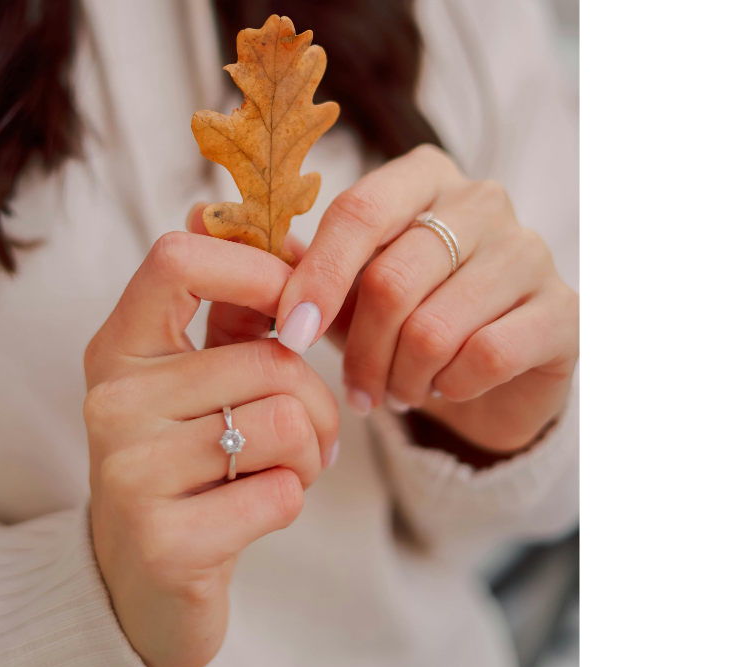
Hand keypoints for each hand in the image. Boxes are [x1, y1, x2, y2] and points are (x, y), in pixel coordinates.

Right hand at [84, 232, 338, 666]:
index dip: (255, 267)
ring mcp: (131, 473)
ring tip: (283, 471)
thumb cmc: (183, 467)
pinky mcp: (165, 541)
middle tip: (310, 434)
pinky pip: (282, 492)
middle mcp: (113, 401)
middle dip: (318, 401)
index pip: (178, 259)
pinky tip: (255, 512)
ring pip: (286, 422)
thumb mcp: (190, 383)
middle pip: (269, 358)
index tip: (293, 307)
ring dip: (310, 454)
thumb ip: (217, 310)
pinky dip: (291, 501)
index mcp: (118, 349)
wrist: (140, 585)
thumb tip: (216, 209)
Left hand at [274, 144, 579, 451]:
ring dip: (402, 378)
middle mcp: (481, 200)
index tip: (290, 334)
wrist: (487, 380)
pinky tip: (446, 388)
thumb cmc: (404, 322)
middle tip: (358, 390)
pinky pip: (487, 356)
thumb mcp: (342, 292)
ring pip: (434, 328)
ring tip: (399, 391)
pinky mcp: (562, 309)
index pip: (357, 212)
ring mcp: (529, 251)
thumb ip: (291, 262)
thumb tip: (202, 224)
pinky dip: (452, 386)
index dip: (316, 279)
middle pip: (391, 280)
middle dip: (360, 353)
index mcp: (422, 177)